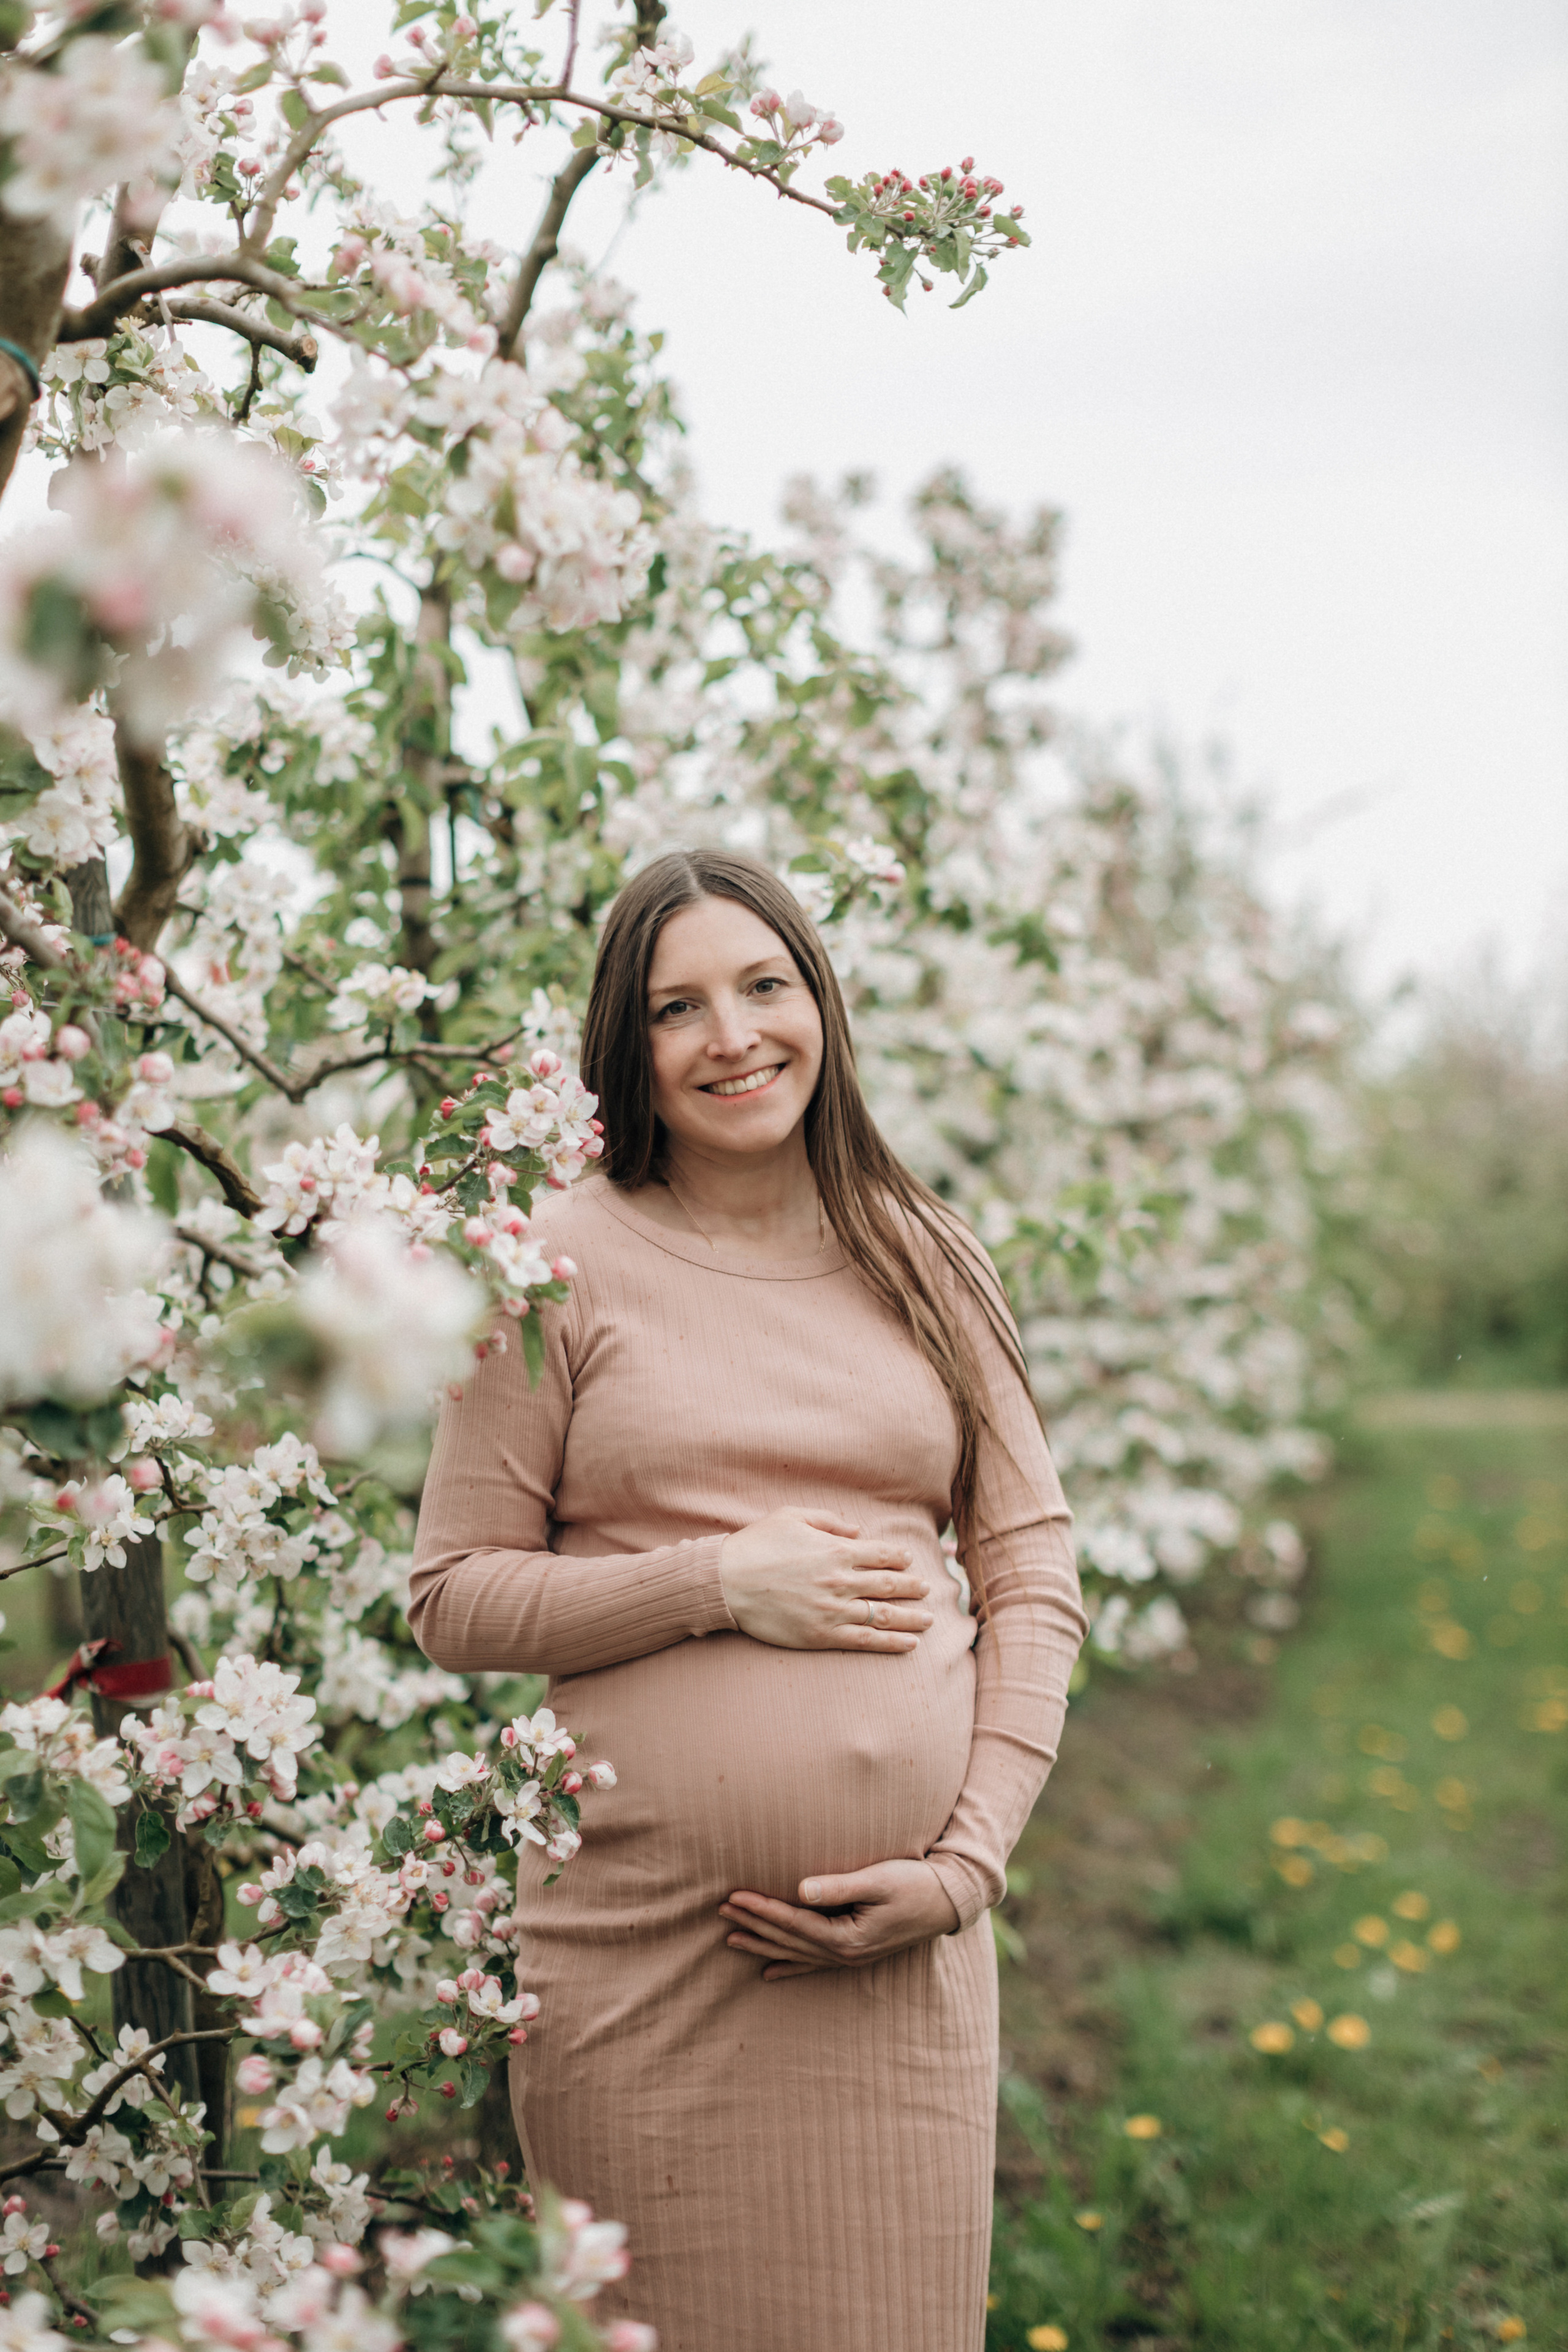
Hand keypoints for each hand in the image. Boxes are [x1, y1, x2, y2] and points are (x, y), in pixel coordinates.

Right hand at [718, 1507, 931, 1652]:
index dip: (900, 1558)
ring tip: (929, 1619)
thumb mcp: (792, 1516)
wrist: (726, 1582)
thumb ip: (829, 1521)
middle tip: (929, 1589)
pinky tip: (909, 1644)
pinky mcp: (823, 1635)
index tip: (910, 1560)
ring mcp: (834, 1611)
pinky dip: (892, 1643)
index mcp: (836, 1550)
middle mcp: (841, 1581)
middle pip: (890, 1585)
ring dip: (912, 1618)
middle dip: (914, 1587)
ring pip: (885, 1615)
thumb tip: (858, 1531)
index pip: (882, 1554)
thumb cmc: (756, 1545)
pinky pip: (866, 1640)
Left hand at [720, 1859, 960, 1979]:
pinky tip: (769, 1972)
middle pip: (789, 1940)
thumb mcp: (880, 1879)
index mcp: (849, 1937)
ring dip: (763, 1944)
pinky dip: (790, 1966)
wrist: (950, 1901)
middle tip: (720, 1910)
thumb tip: (801, 1889)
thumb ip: (840, 1886)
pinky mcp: (856, 1953)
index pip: (794, 1923)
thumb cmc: (916, 1883)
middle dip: (754, 1924)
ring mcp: (851, 1958)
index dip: (762, 1909)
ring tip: (731, 1937)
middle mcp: (846, 1954)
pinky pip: (814, 1964)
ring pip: (797, 1953)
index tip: (734, 1896)